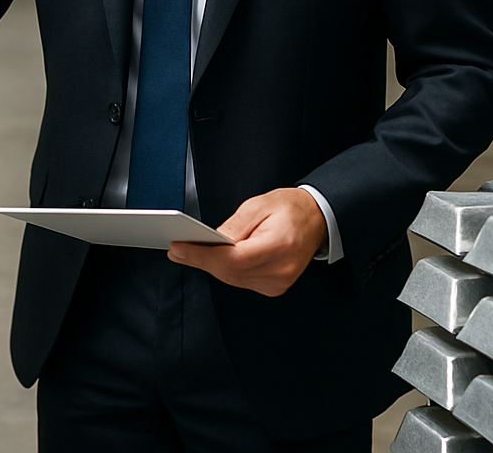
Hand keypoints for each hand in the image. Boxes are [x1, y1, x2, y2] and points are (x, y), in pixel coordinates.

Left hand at [167, 187, 327, 296]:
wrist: (315, 219)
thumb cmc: (289, 208)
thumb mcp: (257, 205)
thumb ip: (233, 226)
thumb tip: (210, 241)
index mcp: (278, 246)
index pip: (232, 259)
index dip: (201, 256)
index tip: (178, 249)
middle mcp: (281, 270)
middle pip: (229, 272)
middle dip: (200, 261)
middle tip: (178, 250)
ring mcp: (279, 282)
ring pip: (233, 279)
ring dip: (211, 266)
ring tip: (189, 253)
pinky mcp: (275, 287)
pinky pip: (242, 281)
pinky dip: (226, 270)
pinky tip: (213, 259)